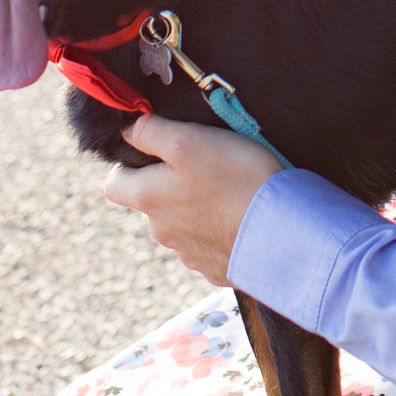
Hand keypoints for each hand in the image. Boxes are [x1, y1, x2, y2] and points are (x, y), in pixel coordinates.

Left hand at [103, 114, 283, 285]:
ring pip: (180, 223)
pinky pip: (208, 243)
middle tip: (202, 166)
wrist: (282, 231)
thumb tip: (128, 128)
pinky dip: (218, 229)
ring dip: (195, 207)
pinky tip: (240, 216)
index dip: (127, 166)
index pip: (113, 184)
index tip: (153, 153)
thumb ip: (150, 132)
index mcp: (149, 200)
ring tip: (228, 190)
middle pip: (151, 203)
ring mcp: (189, 253)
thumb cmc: (235, 180)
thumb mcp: (188, 140)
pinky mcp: (216, 266)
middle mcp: (162, 231)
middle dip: (168, 185)